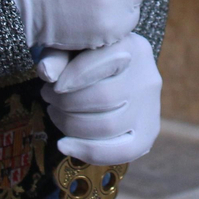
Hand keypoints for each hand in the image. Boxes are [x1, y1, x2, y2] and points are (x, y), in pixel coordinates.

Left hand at [43, 33, 160, 164]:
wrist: (116, 74)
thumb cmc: (87, 57)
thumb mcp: (73, 47)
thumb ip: (58, 54)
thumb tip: (47, 73)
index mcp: (132, 47)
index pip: (105, 62)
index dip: (75, 76)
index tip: (53, 85)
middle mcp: (148, 77)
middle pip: (105, 98)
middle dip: (67, 103)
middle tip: (48, 97)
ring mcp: (150, 108)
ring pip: (109, 126)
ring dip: (71, 125)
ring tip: (55, 113)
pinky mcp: (147, 133)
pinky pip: (122, 152)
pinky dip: (88, 152)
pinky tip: (64, 145)